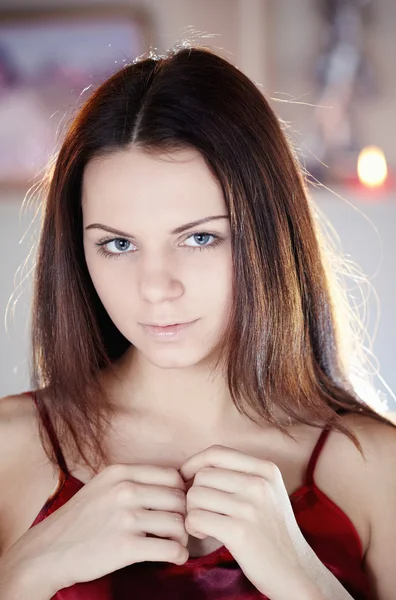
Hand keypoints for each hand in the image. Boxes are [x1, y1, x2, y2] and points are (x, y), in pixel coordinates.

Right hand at [2, 464, 188, 593]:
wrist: (47, 552)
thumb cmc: (79, 520)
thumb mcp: (103, 486)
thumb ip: (133, 480)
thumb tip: (172, 483)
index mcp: (121, 472)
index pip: (172, 476)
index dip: (181, 492)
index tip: (177, 507)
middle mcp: (125, 490)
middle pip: (178, 498)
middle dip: (184, 515)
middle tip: (179, 528)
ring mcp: (125, 518)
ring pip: (178, 523)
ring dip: (183, 537)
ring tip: (176, 544)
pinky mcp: (126, 547)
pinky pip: (170, 548)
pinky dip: (179, 555)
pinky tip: (175, 557)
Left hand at [179, 445, 316, 598]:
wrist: (296, 571)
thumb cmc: (272, 530)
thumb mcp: (268, 491)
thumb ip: (240, 474)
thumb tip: (195, 467)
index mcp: (266, 469)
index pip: (217, 452)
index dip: (195, 463)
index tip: (187, 478)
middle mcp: (259, 483)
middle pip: (202, 475)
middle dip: (194, 493)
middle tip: (203, 511)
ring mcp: (250, 507)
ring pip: (195, 496)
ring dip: (192, 512)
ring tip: (205, 524)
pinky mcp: (239, 532)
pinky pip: (196, 518)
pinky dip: (193, 527)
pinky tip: (205, 535)